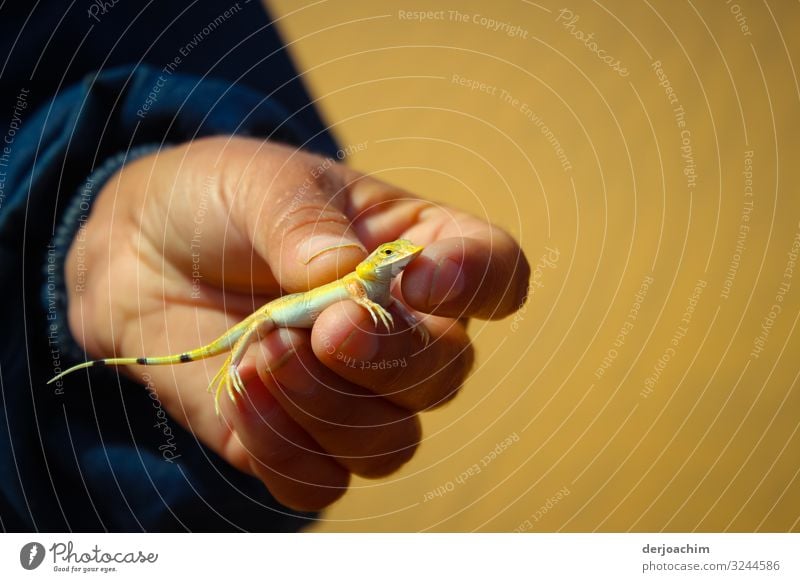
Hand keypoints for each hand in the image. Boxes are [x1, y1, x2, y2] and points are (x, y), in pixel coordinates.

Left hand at [66, 136, 529, 509]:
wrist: (139, 250)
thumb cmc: (221, 201)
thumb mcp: (262, 184)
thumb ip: (305, 225)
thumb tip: (345, 277)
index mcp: (414, 252)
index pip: (496, 274)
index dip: (478, 284)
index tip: (419, 277)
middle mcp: (400, 328)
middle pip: (446, 372)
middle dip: (389, 357)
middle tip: (324, 325)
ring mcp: (351, 392)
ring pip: (393, 440)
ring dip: (329, 405)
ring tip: (264, 350)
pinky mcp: (295, 439)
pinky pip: (321, 479)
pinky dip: (282, 447)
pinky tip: (240, 389)